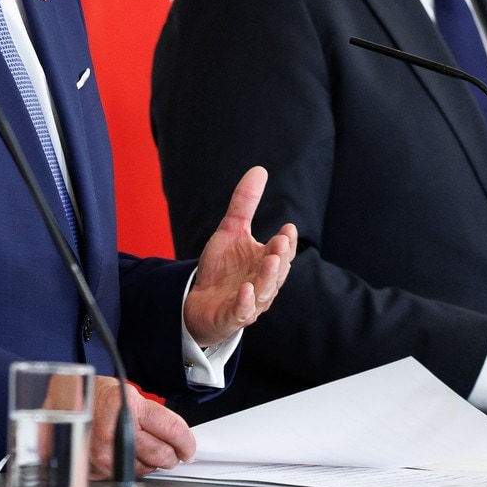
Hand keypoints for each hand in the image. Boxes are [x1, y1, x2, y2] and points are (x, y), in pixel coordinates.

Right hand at [89, 377, 195, 479]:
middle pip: (162, 455)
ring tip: (140, 446)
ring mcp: (105, 454)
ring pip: (147, 469)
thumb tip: (178, 437)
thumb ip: (152, 414)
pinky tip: (125, 454)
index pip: (172, 430)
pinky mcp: (97, 470)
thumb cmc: (93, 396)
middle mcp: (116, 432)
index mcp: (128, 407)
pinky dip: (132, 468)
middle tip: (170, 449)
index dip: (187, 443)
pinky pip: (127, 476)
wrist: (61, 404)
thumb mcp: (126, 394)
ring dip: (150, 462)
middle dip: (172, 455)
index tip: (189, 448)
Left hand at [183, 166, 296, 346]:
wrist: (198, 302)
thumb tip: (260, 170)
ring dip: (268, 277)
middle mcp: (261, 283)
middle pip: (276, 272)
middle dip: (280, 257)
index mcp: (264, 263)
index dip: (287, 243)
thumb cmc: (222, 269)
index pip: (282, 253)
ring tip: (270, 260)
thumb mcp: (230, 231)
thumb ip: (244, 204)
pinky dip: (245, 302)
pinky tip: (244, 290)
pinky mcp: (231, 317)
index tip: (288, 228)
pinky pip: (241, 311)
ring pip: (263, 292)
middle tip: (282, 241)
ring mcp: (248, 302)